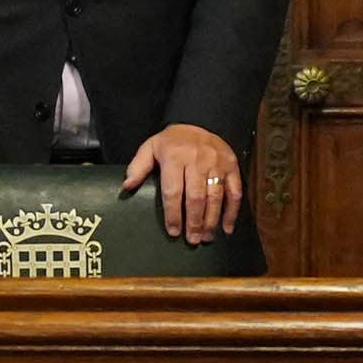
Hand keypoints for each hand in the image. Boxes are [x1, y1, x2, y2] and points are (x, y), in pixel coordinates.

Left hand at [126, 123, 243, 244]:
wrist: (200, 122)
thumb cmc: (172, 141)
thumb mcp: (150, 147)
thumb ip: (138, 167)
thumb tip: (127, 186)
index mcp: (175, 158)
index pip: (173, 191)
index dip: (173, 213)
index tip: (173, 231)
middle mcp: (198, 161)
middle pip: (196, 197)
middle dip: (194, 221)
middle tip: (192, 240)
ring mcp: (217, 164)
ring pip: (216, 196)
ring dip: (211, 220)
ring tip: (206, 237)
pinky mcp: (232, 167)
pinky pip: (235, 191)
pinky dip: (232, 211)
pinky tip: (226, 227)